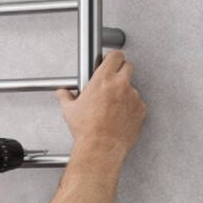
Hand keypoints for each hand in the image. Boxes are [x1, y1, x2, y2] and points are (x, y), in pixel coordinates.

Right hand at [54, 50, 146, 170]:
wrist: (101, 147)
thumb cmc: (87, 129)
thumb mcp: (70, 110)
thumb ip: (65, 97)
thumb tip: (62, 93)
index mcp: (103, 79)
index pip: (115, 55)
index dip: (113, 57)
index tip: (110, 61)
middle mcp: (120, 84)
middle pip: (128, 66)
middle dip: (121, 71)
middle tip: (113, 80)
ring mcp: (133, 96)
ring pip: (132, 87)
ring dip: (125, 92)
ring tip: (113, 107)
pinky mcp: (140, 110)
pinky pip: (137, 103)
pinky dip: (130, 108)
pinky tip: (119, 116)